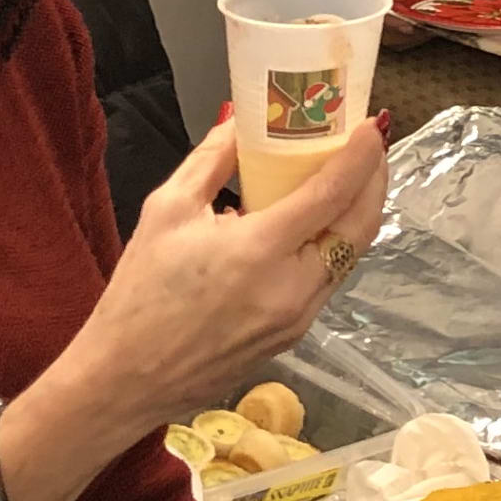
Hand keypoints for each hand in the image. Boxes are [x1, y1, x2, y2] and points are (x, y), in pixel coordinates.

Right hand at [44, 116, 387, 450]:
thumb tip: (239, 120)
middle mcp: (292, 288)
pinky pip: (329, 280)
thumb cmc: (140, 293)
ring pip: (350, 257)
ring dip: (360, 213)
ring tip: (354, 176)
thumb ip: (211, 160)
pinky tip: (321, 222)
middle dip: (374, 181)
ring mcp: (298, 319)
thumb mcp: (166, 210)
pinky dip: (336, 244)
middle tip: (370, 145)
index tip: (370, 126)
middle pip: (360, 227)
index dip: (360, 156)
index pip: (333, 194)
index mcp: (261, 251)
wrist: (125, 380)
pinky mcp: (293, 337)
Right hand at [347, 0, 429, 37]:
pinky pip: (409, 29)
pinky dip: (422, 29)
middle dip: (403, 31)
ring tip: (430, 25)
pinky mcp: (402, 16)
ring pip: (397, 34)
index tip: (404, 23)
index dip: (386, 22)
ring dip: (414, 32)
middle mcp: (371, 10)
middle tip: (421, 25)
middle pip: (382, 30)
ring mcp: (387, 15)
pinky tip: (433, 24)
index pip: (368, 16)